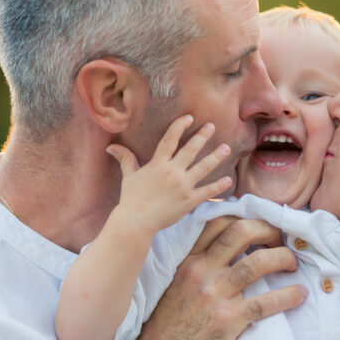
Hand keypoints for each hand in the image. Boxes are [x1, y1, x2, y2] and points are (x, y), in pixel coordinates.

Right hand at [107, 115, 232, 234]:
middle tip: (212, 126)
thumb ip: (125, 159)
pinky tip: (228, 179)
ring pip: (203, 167)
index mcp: (158, 164)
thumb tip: (111, 147)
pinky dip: (218, 186)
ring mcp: (183, 186)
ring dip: (216, 156)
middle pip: (191, 150)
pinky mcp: (190, 201)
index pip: (170, 140)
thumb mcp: (129, 177)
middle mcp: (173, 172)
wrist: (136, 222)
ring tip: (226, 147)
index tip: (189, 117)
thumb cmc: (131, 199)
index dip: (179, 126)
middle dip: (202, 136)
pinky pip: (207, 191)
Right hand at [124, 216, 307, 339]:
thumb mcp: (174, 287)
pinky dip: (288, 296)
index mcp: (187, 262)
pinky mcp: (228, 320)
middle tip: (281, 240)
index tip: (261, 226)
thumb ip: (196, 268)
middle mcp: (200, 272)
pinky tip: (300, 295)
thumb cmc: (167, 327)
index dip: (245, 217)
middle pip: (242, 232)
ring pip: (259, 262)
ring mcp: (215, 295)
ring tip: (292, 264)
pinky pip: (267, 302)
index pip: (218, 222)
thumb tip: (227, 254)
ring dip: (283, 259)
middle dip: (269, 230)